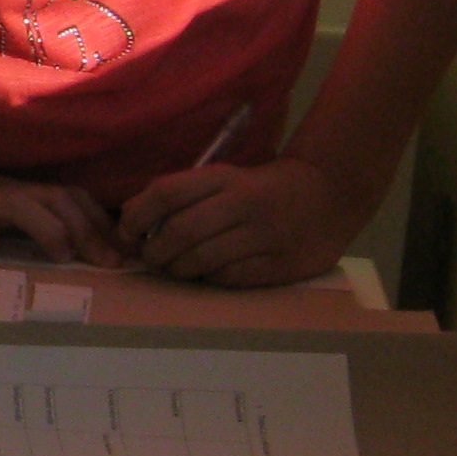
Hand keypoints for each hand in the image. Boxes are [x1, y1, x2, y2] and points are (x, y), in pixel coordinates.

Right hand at [0, 137, 121, 267]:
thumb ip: (14, 217)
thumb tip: (67, 243)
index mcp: (7, 191)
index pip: (67, 197)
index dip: (99, 224)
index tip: (121, 256)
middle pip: (52, 199)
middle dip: (87, 231)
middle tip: (110, 265)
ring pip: (14, 205)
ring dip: (44, 227)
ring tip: (61, 253)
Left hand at [114, 155, 364, 287]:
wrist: (330, 194)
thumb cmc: (264, 187)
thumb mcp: (228, 178)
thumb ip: (186, 195)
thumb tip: (134, 221)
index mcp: (225, 177)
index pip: (167, 192)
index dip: (136, 215)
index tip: (126, 232)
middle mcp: (244, 203)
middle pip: (179, 232)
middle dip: (155, 251)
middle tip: (150, 257)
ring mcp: (265, 235)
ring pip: (201, 260)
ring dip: (178, 269)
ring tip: (176, 267)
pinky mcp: (281, 263)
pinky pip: (229, 278)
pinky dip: (209, 278)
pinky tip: (209, 272)